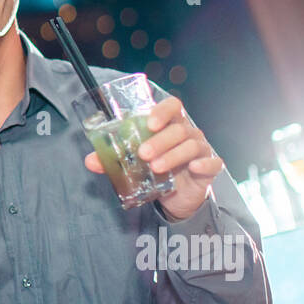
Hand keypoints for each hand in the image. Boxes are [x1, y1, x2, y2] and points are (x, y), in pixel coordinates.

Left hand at [83, 96, 223, 219]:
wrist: (176, 196)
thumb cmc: (156, 169)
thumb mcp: (133, 163)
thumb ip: (113, 159)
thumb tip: (90, 160)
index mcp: (169, 125)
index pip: (172, 107)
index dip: (162, 111)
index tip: (150, 123)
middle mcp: (187, 133)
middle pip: (178, 129)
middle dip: (160, 140)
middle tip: (143, 154)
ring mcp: (201, 149)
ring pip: (191, 145)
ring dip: (173, 155)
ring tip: (155, 167)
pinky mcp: (209, 168)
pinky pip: (213, 162)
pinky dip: (205, 163)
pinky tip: (194, 168)